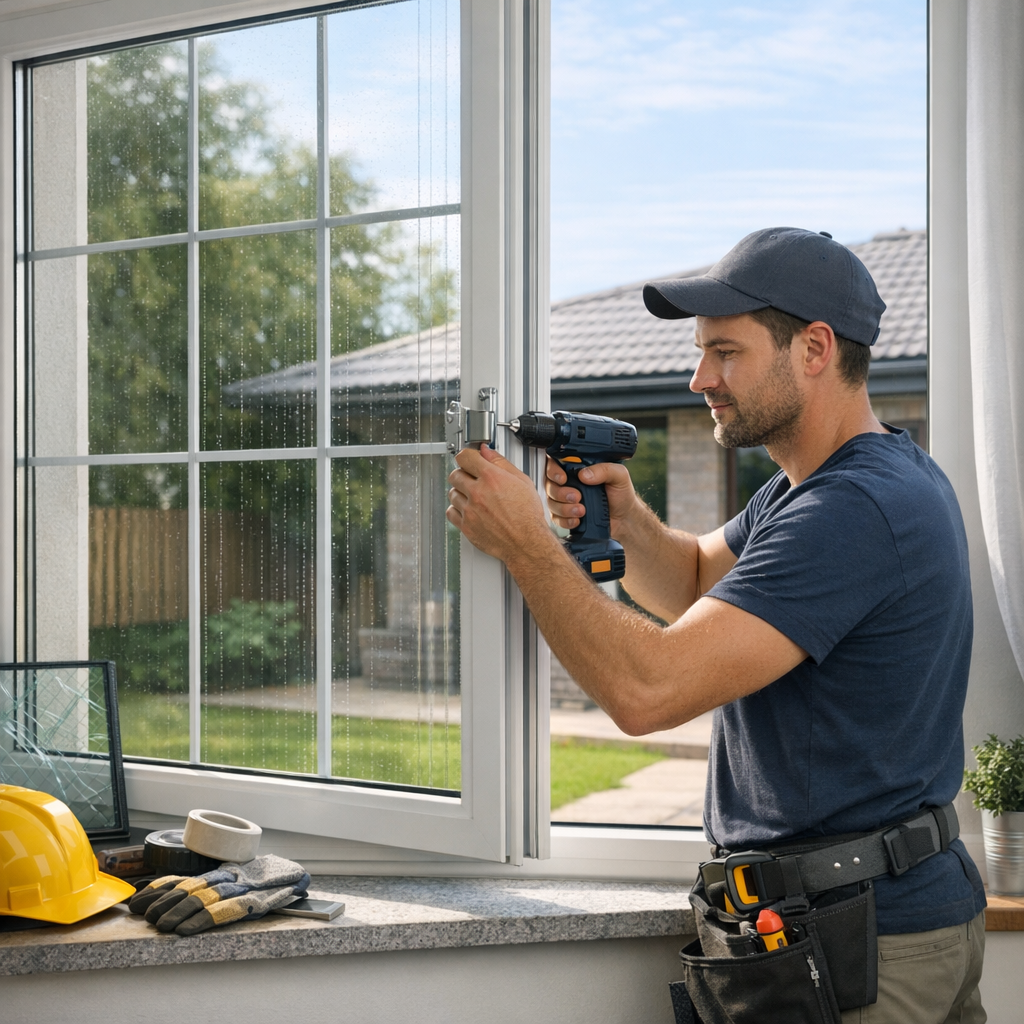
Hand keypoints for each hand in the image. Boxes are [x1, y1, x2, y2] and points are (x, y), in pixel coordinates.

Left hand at [447, 445, 551, 563]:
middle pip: (455, 474)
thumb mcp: (522, 481)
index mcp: (491, 478)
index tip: (470, 459)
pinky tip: (468, 509)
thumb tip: (487, 452)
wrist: (526, 542)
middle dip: (463, 474)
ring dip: (460, 492)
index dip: (468, 456)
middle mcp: (478, 493)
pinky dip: (457, 509)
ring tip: (473, 496)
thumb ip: (501, 463)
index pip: (465, 457)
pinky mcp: (466, 526)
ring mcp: (470, 510)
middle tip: (472, 479)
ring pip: (452, 493)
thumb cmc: (527, 515)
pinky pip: (450, 512)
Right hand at [545, 456, 639, 536]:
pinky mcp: (566, 516)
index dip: (553, 471)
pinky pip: (555, 518)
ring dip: (564, 508)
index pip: (555, 464)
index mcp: (578, 469)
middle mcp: (569, 483)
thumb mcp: (619, 475)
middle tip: (576, 496)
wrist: (625, 519)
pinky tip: (577, 520)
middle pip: (550, 485)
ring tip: (581, 510)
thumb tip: (584, 474)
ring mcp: (566, 500)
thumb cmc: (622, 494)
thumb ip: (604, 470)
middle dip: (560, 493)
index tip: (562, 478)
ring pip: (551, 503)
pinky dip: (565, 520)